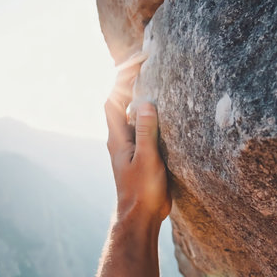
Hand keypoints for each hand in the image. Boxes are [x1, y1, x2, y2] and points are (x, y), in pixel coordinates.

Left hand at [105, 64, 170, 226]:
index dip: (122, 77)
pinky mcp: (139, 153)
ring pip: (130, 113)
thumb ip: (146, 131)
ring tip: (155, 79)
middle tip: (145, 62)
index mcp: (118, 137)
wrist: (140, 215)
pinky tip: (162, 112)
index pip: (114, 97)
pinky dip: (148, 113)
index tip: (139, 60)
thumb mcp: (147, 159)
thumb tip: (145, 102)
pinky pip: (140, 126)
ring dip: (138, 95)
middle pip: (119, 101)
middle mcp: (120, 137)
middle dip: (129, 80)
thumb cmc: (142, 190)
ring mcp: (129, 145)